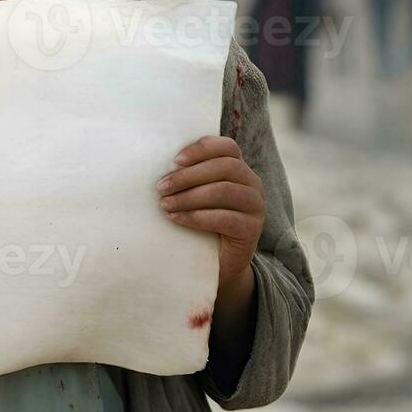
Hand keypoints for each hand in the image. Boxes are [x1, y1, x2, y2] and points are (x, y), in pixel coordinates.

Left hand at [157, 135, 263, 290]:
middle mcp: (252, 184)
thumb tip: (156, 160)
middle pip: (224, 167)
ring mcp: (255, 207)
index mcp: (239, 169)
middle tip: (161, 187)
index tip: (175, 160)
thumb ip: (188, 176)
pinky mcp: (252, 230)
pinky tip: (177, 219)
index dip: (202, 149)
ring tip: (165, 204)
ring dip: (189, 196)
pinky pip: (225, 218)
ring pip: (223, 191)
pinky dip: (197, 217)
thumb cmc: (199, 224)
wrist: (215, 264)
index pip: (227, 147)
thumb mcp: (195, 195)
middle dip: (188, 176)